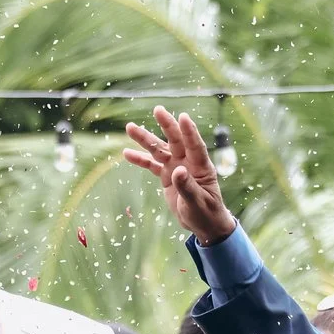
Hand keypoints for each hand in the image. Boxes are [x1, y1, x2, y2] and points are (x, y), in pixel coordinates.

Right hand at [122, 106, 238, 244]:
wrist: (203, 223)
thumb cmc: (206, 213)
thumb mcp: (198, 203)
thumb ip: (188, 187)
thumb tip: (178, 170)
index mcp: (201, 167)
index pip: (195, 146)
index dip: (190, 132)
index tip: (182, 117)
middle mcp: (188, 162)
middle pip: (175, 141)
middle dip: (166, 125)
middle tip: (158, 110)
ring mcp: (176, 167)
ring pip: (159, 150)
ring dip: (145, 139)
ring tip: (129, 127)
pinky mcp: (166, 176)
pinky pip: (151, 165)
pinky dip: (140, 159)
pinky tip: (127, 153)